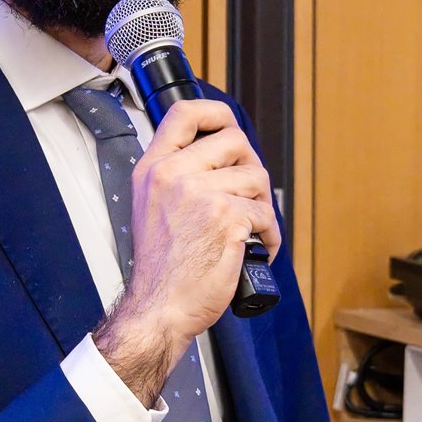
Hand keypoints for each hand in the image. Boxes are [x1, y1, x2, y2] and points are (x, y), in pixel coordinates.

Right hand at [95, 99, 279, 403]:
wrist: (159, 308)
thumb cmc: (162, 269)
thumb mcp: (152, 207)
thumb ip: (177, 176)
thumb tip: (220, 155)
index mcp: (153, 169)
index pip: (185, 113)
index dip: (216, 112)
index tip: (227, 126)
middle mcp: (174, 175)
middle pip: (235, 140)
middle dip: (251, 167)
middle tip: (248, 195)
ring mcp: (200, 195)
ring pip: (256, 177)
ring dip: (262, 207)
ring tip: (250, 230)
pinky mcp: (226, 218)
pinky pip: (265, 213)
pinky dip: (269, 235)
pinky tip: (256, 249)